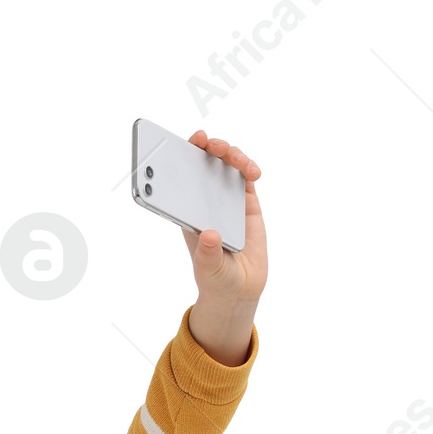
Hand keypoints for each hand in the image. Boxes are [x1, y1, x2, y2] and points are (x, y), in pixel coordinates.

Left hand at [181, 133, 265, 367]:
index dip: (182, 154)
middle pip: (204, 162)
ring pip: (226, 164)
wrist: (239, 289)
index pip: (180, 176)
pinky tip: (253, 173)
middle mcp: (205, 199)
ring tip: (239, 162)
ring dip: (231, 154)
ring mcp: (226, 198)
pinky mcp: (246, 203)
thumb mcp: (208, 269)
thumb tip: (210, 235)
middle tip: (212, 145)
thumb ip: (208, 253)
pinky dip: (249, 168)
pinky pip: (246, 177)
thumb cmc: (215, 278)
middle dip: (208, 146)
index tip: (188, 144)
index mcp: (187, 211)